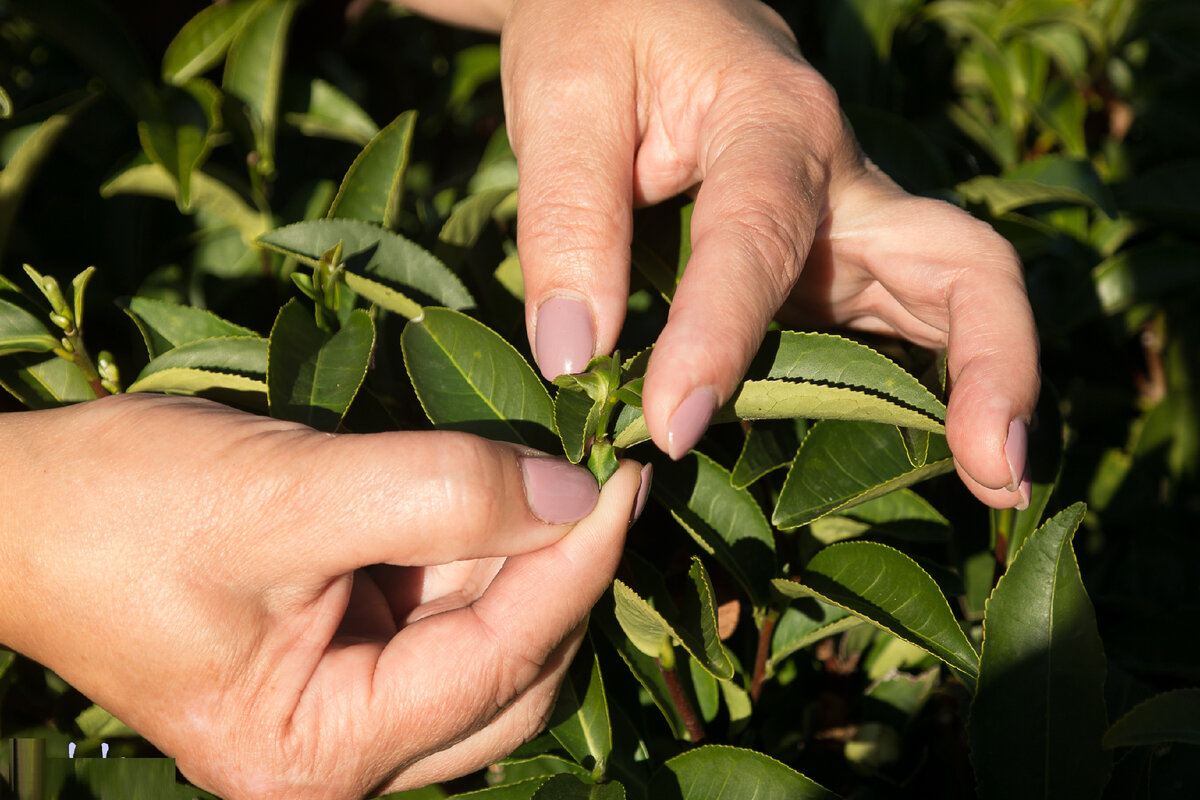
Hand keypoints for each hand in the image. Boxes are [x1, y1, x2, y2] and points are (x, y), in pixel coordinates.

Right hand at [0, 393, 644, 798]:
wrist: (20, 508)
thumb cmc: (123, 510)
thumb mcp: (288, 494)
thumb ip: (439, 494)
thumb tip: (575, 493)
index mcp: (322, 755)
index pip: (502, 660)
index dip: (578, 562)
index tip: (626, 474)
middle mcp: (344, 756)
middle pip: (511, 671)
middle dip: (555, 567)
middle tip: (591, 467)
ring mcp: (344, 711)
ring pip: (486, 639)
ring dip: (515, 552)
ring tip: (531, 463)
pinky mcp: (340, 660)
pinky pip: (442, 614)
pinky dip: (471, 550)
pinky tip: (480, 488)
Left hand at [499, 0, 1038, 508]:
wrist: (632, 6)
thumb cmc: (597, 36)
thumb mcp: (561, 105)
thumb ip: (567, 226)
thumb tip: (575, 359)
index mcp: (771, 120)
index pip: (762, 236)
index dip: (722, 336)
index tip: (672, 425)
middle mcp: (840, 174)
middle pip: (958, 260)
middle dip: (990, 361)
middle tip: (996, 474)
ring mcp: (850, 222)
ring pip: (953, 295)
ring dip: (983, 388)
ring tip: (996, 487)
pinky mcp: (834, 260)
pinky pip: (896, 325)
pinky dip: (918, 389)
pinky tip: (918, 454)